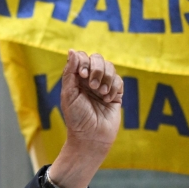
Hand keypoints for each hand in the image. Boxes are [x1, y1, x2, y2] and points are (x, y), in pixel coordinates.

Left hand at [51, 50, 123, 187]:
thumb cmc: (76, 118)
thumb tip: (72, 50)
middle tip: (93, 86)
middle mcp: (89, 80)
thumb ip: (69, 72)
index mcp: (75, 79)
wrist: (91, 137)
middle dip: (96, 70)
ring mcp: (103, 86)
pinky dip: (114, 88)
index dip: (83, 62)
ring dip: (106, 79)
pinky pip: (119, 80)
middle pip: (98, 58)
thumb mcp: (69, 95)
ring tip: (101, 94)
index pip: (82, 57)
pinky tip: (108, 100)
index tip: (81, 76)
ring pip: (110, 67)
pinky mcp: (115, 93)